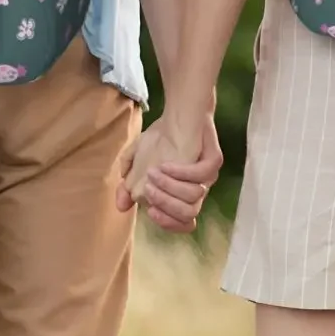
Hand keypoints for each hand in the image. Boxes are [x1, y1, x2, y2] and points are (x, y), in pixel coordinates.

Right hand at [116, 113, 221, 233]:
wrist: (179, 112)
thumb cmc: (160, 138)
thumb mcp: (137, 159)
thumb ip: (128, 183)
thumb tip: (121, 206)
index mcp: (182, 195)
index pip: (183, 223)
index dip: (167, 223)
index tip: (149, 211)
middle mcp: (197, 189)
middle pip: (188, 214)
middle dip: (165, 204)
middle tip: (148, 188)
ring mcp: (208, 176)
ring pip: (194, 197)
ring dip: (170, 188)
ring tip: (153, 173)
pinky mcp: (214, 160)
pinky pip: (201, 174)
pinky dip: (181, 173)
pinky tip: (165, 164)